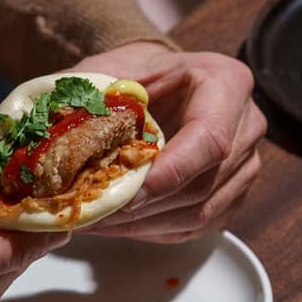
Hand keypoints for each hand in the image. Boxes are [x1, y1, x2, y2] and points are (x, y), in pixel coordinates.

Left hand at [84, 44, 264, 240]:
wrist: (160, 84)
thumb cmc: (136, 75)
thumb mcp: (110, 71)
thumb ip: (90, 98)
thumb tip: (54, 137)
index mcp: (226, 83)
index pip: (210, 139)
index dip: (169, 173)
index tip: (127, 194)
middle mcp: (247, 124)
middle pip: (203, 183)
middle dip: (146, 207)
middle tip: (94, 212)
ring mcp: (246, 163)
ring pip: (201, 212)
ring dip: (145, 225)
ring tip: (98, 222)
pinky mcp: (233, 193)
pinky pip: (198, 225)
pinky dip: (156, 230)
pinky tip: (121, 224)